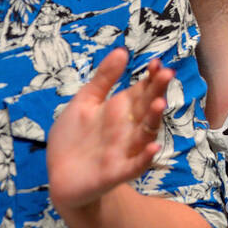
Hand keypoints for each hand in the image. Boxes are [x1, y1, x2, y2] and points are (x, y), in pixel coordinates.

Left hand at [46, 48, 172, 211]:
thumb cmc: (74, 137)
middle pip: (147, 108)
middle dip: (157, 91)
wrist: (61, 177)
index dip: (151, 77)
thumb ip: (104, 78)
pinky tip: (153, 148)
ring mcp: (124, 150)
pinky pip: (134, 165)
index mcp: (120, 110)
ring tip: (159, 103)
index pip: (142, 90)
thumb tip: (122, 50)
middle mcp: (128, 128)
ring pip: (145, 134)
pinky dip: (145, 158)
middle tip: (167, 74)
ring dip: (153, 120)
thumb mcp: (85, 102)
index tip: (157, 63)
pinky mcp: (116, 172)